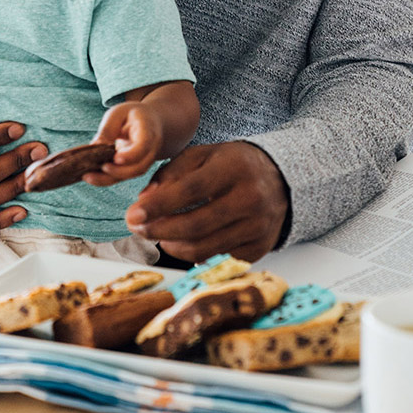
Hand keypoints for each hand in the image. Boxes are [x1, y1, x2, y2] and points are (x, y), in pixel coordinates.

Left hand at [85, 102, 163, 183]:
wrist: (150, 121)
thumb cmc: (132, 115)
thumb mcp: (118, 113)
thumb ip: (108, 129)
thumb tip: (94, 147)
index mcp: (148, 131)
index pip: (144, 146)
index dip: (131, 155)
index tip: (117, 158)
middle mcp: (150, 150)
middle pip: (138, 167)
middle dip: (118, 171)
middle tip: (99, 167)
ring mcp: (144, 161)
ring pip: (129, 175)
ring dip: (109, 179)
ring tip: (88, 176)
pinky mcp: (134, 168)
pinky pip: (122, 176)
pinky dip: (106, 179)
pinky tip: (91, 177)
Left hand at [126, 141, 289, 262]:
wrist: (279, 180)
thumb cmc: (232, 165)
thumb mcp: (204, 155)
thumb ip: (171, 172)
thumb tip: (144, 200)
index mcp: (234, 168)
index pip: (190, 190)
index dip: (159, 205)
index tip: (133, 214)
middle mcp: (250, 199)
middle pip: (195, 225)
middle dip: (158, 230)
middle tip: (136, 227)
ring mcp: (257, 227)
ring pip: (204, 248)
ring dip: (171, 245)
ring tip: (156, 235)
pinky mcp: (258, 248)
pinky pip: (216, 257)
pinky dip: (193, 253)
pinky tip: (181, 241)